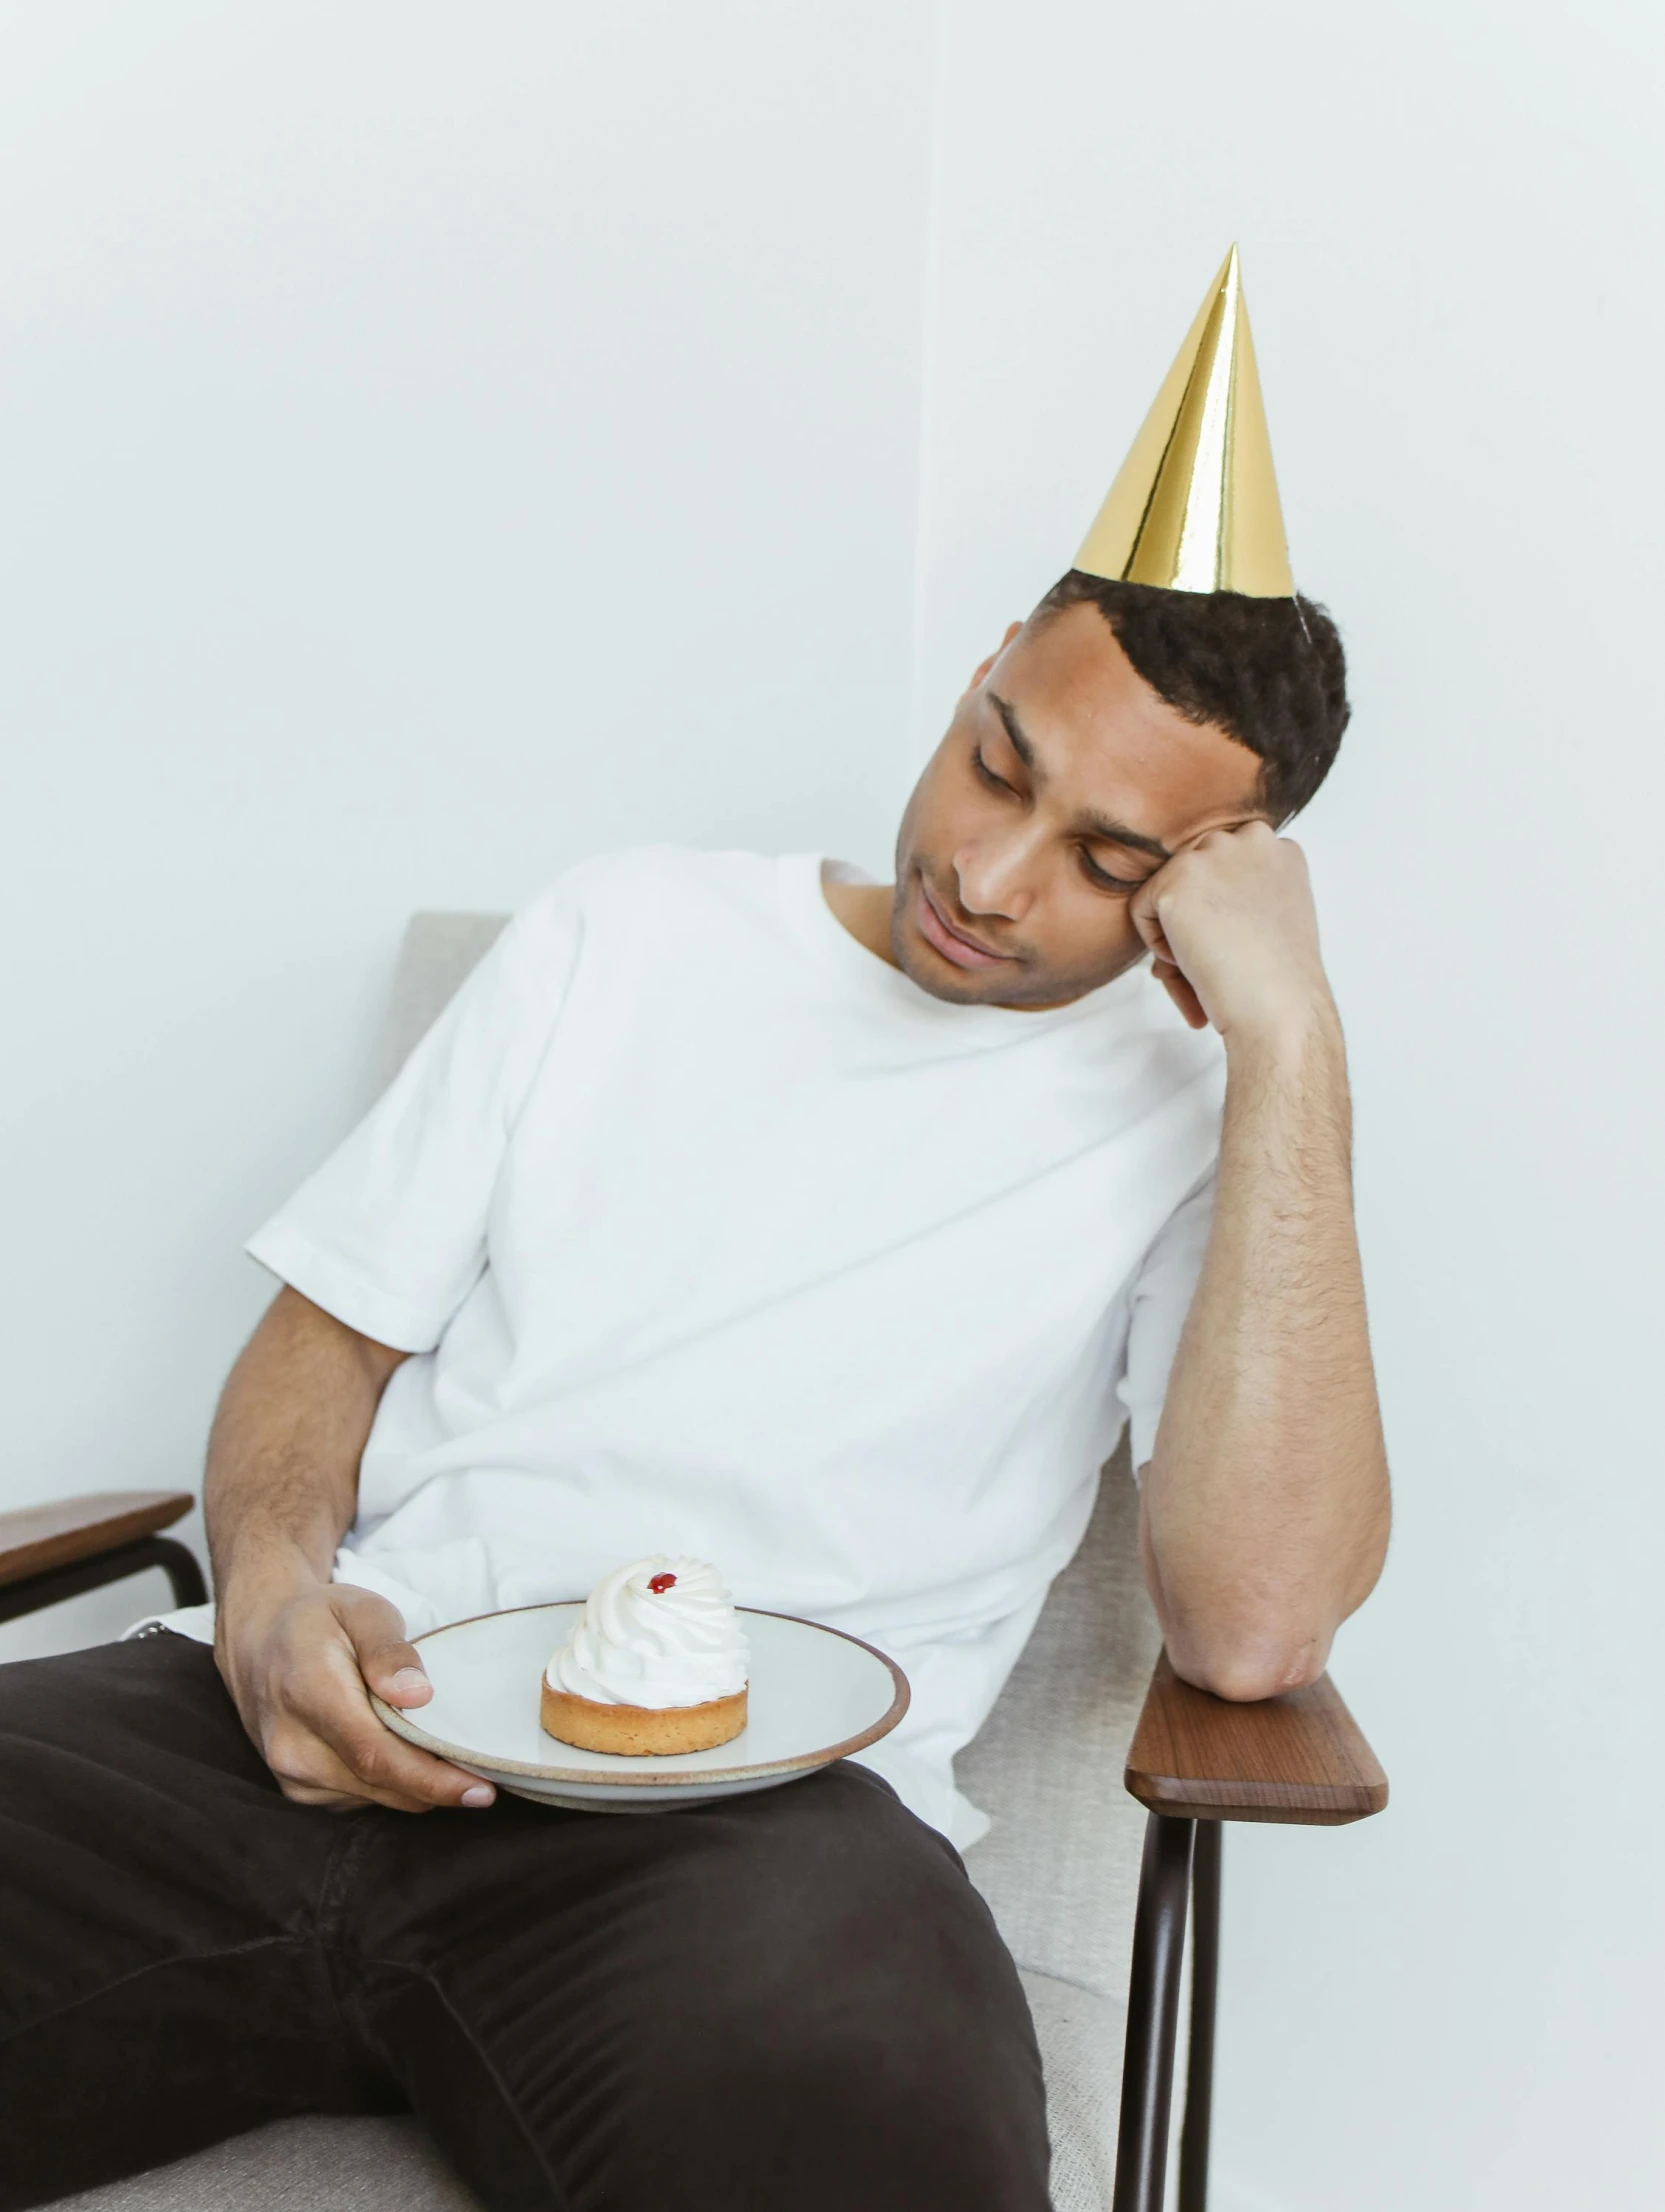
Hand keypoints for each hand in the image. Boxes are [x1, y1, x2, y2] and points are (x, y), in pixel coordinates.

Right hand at [216, 1572, 494, 1812]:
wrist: (258, 1641)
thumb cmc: (318, 1621)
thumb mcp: (360, 1610)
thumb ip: (389, 1650)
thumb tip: (419, 1696)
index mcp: (309, 1695)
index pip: (376, 1754)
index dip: (431, 1779)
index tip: (480, 1789)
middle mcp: (293, 1746)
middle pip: (381, 1784)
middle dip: (438, 1786)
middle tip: (489, 1774)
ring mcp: (291, 1774)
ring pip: (375, 1797)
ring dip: (416, 1786)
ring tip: (448, 1755)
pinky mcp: (298, 1790)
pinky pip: (360, 1798)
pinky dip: (391, 1784)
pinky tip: (406, 1755)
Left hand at [1130, 822, 1335, 1046]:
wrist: (1279, 1005)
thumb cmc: (1278, 978)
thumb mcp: (1272, 919)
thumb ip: (1238, 896)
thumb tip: (1189, 906)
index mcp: (1280, 849)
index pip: (1223, 867)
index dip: (1219, 910)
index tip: (1231, 942)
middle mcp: (1250, 838)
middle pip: (1193, 874)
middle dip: (1194, 918)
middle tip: (1214, 961)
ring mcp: (1215, 853)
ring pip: (1168, 890)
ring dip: (1176, 930)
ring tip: (1204, 965)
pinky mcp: (1179, 877)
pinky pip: (1142, 908)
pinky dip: (1156, 943)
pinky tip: (1191, 961)